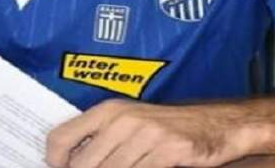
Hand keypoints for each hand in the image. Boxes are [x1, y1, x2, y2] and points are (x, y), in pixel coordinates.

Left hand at [46, 99, 259, 167]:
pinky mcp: (169, 151)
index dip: (55, 161)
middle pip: (83, 165)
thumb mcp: (132, 125)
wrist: (220, 126)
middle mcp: (124, 120)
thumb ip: (102, 141)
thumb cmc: (170, 129)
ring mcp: (147, 135)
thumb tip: (72, 163)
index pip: (61, 137)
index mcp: (109, 111)